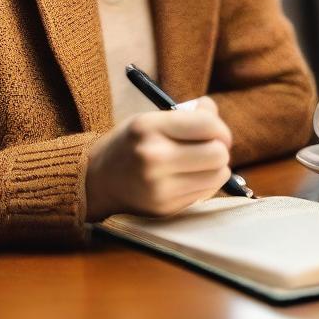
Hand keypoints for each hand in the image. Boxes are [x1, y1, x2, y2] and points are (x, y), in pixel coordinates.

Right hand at [84, 96, 231, 220]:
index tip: (215, 131)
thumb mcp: (149, 119)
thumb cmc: (130, 144)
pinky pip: (206, 193)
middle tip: (210, 146)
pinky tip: (188, 178)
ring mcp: (159, 187)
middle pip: (217, 153)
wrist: (98, 180)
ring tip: (200, 163)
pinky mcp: (165, 208)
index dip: (219, 127)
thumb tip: (212, 110)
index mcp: (148, 127)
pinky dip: (205, 184)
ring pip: (218, 175)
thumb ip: (185, 114)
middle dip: (220, 148)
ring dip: (217, 167)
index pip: (206, 125)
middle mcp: (153, 157)